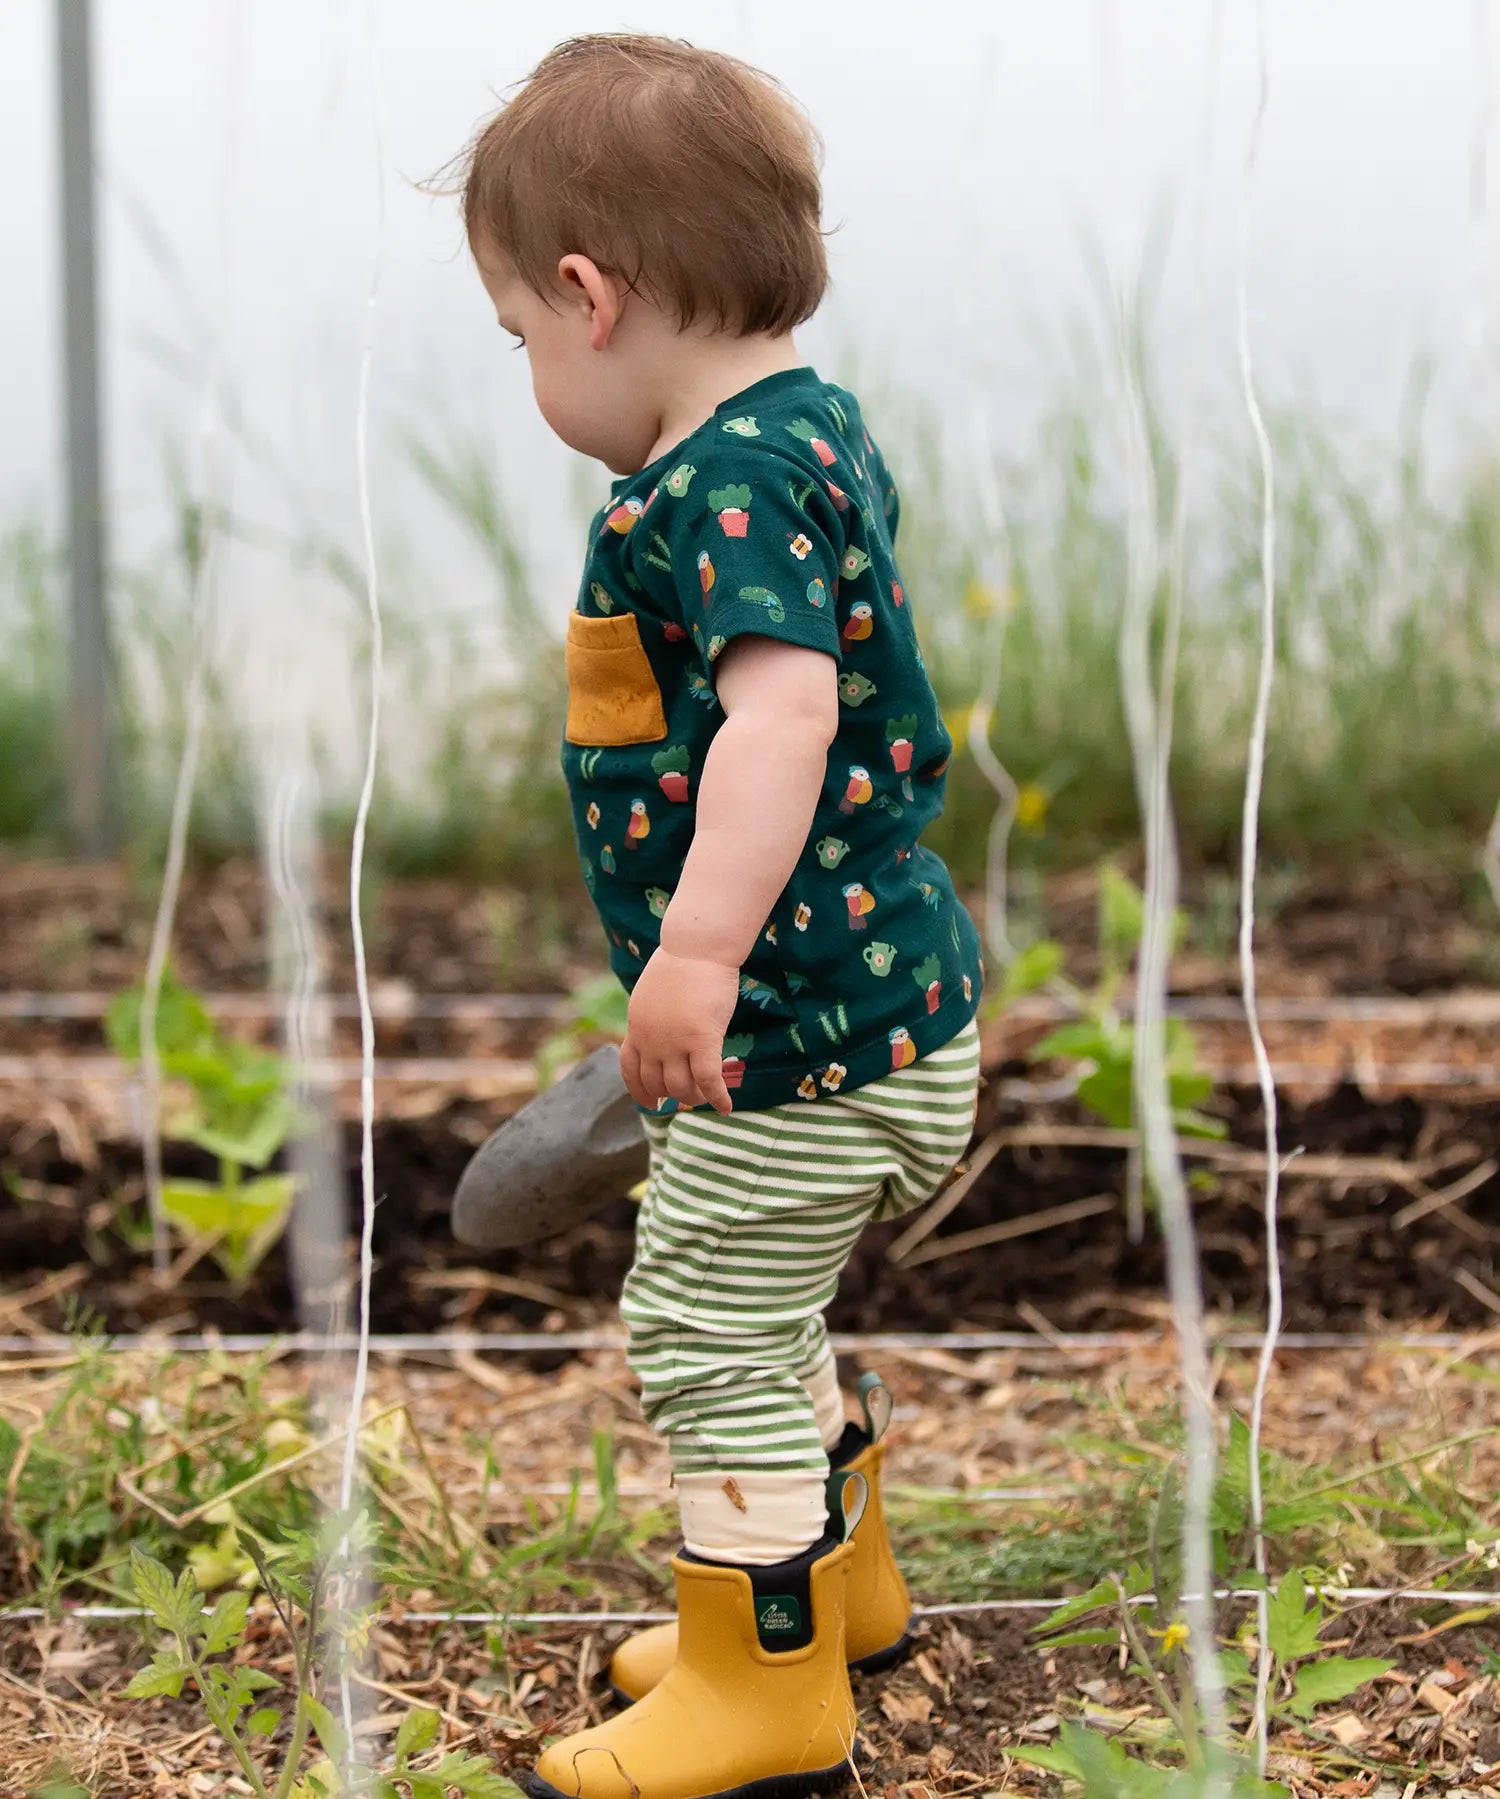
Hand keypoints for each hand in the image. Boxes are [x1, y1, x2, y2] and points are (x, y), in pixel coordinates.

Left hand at [620, 947, 737, 1113]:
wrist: (696, 947)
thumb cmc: (680, 963)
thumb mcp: (652, 994)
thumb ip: (651, 1018)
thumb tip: (659, 1034)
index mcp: (636, 1028)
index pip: (630, 1070)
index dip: (640, 1091)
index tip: (651, 1102)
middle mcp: (651, 1041)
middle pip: (657, 1084)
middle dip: (670, 1096)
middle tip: (685, 1100)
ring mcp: (675, 1043)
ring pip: (681, 1087)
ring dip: (694, 1098)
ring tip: (705, 1097)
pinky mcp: (702, 1040)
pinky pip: (708, 1080)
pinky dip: (716, 1098)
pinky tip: (726, 1107)